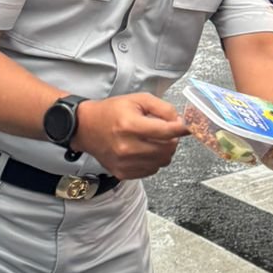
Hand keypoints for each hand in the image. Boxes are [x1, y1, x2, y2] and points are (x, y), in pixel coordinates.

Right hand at [73, 93, 188, 178]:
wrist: (86, 128)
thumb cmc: (112, 111)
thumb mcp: (138, 99)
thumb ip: (163, 109)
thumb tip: (180, 123)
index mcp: (130, 126)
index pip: (166, 132)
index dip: (181, 129)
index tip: (186, 127)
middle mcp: (127, 147)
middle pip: (167, 150)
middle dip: (173, 140)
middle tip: (167, 132)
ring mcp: (124, 163)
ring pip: (162, 162)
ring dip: (165, 151)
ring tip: (155, 140)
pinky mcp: (122, 173)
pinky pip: (151, 171)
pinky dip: (154, 161)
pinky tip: (146, 150)